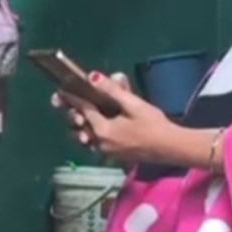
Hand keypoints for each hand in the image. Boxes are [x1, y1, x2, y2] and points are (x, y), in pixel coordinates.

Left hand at [54, 73, 179, 164]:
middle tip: (60, 101)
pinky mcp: (113, 154)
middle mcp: (100, 143)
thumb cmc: (154, 125)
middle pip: (79, 125)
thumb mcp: (134, 104)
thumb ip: (112, 91)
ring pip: (85, 136)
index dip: (71, 97)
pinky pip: (94, 142)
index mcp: (102, 130)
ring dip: (78, 125)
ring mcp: (105, 151)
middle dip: (71, 112)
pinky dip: (89, 133)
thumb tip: (92, 76)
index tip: (61, 88)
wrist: (170, 148)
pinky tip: (92, 127)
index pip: (82, 109)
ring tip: (75, 114)